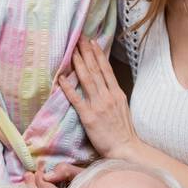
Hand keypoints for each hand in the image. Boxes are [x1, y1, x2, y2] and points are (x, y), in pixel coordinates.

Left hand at [59, 38, 140, 158]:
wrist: (126, 148)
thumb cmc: (123, 132)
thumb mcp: (123, 109)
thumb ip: (114, 96)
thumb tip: (107, 86)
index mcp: (117, 94)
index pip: (106, 69)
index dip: (98, 54)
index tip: (93, 42)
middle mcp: (108, 96)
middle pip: (96, 70)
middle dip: (87, 52)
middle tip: (80, 38)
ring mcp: (98, 105)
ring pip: (87, 80)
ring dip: (79, 64)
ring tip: (72, 50)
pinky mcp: (89, 117)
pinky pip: (77, 99)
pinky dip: (69, 87)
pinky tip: (61, 78)